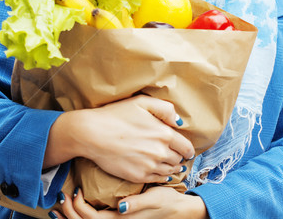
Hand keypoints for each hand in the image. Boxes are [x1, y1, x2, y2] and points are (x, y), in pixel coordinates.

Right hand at [45, 95, 194, 183]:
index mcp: (164, 133)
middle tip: (178, 156)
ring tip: (171, 165)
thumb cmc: (117, 114)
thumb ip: (165, 109)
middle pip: (178, 159)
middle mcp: (160, 152)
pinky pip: (156, 180)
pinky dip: (161, 177)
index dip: (188, 149)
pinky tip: (160, 173)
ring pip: (169, 171)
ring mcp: (149, 166)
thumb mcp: (143, 102)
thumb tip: (178, 121)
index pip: (186, 146)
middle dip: (179, 157)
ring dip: (172, 168)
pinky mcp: (137, 176)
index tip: (187, 150)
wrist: (93, 133)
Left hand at [57, 187, 207, 218]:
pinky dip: (81, 215)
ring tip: (60, 206)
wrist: (179, 210)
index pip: (91, 218)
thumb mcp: (154, 200)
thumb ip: (136, 204)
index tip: (75, 190)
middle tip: (60, 197)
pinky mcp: (120, 218)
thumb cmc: (167, 203)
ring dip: (71, 216)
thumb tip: (120, 207)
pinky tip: (78, 206)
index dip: (79, 207)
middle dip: (68, 213)